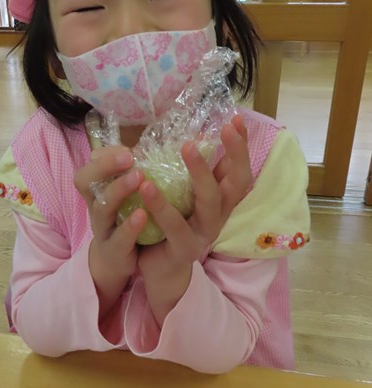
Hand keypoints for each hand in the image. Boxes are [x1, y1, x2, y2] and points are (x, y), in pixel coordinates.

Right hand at [74, 146, 146, 317]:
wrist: (117, 261)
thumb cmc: (123, 219)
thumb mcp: (122, 194)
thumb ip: (129, 172)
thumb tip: (147, 145)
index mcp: (95, 191)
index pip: (87, 167)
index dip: (103, 158)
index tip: (127, 150)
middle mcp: (94, 207)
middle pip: (86, 182)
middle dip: (106, 167)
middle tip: (130, 157)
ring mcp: (103, 229)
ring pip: (102, 208)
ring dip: (119, 190)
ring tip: (139, 177)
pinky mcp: (115, 251)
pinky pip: (119, 238)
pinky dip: (130, 225)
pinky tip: (143, 214)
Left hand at [136, 115, 251, 322]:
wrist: (161, 270)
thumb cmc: (173, 225)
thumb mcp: (186, 197)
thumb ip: (195, 174)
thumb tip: (199, 135)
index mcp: (221, 202)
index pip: (240, 170)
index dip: (241, 146)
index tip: (237, 118)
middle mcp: (219, 216)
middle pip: (236, 184)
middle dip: (234, 153)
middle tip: (225, 127)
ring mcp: (204, 234)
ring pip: (210, 202)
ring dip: (200, 173)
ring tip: (186, 146)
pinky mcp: (183, 249)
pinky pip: (175, 226)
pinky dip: (161, 206)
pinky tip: (146, 186)